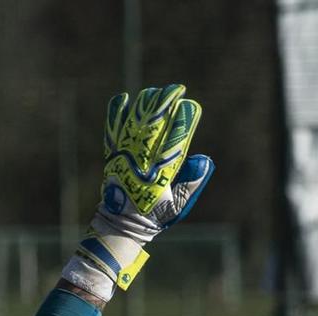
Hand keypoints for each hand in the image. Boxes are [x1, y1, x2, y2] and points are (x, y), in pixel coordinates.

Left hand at [78, 84, 214, 292]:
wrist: (120, 225)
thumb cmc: (153, 216)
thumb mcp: (177, 206)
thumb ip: (191, 183)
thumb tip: (205, 160)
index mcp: (159, 173)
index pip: (174, 141)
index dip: (182, 121)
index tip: (190, 105)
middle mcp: (140, 162)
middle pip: (153, 125)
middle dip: (164, 104)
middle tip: (176, 88)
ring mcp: (124, 157)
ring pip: (135, 124)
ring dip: (145, 105)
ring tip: (156, 91)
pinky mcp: (112, 157)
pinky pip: (113, 131)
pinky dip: (117, 114)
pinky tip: (124, 98)